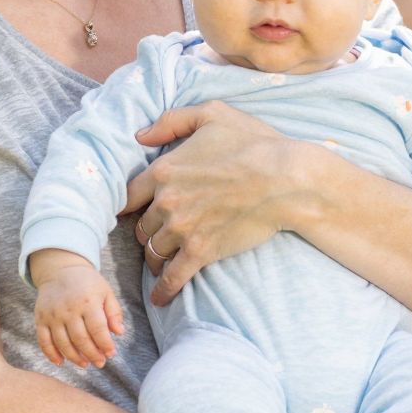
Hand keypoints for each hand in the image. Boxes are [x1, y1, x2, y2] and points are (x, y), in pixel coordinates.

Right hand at [30, 255, 123, 367]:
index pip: (98, 329)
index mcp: (88, 302)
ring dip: (75, 358)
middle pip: (80, 339)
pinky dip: (51, 354)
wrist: (60, 270)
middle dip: (92, 355)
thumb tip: (119, 333)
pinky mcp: (41, 319)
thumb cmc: (88, 283)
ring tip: (85, 364)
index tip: (111, 354)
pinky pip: (44, 341)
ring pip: (63, 343)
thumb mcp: (106, 292)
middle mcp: (69, 309)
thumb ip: (114, 312)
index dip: (105, 345)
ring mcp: (53, 315)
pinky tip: (61, 362)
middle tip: (100, 363)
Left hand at [126, 102, 303, 304]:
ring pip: (154, 252)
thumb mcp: (212, 114)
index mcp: (163, 170)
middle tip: (154, 235)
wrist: (286, 180)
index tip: (126, 214)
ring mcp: (182, 229)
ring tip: (159, 263)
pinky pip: (174, 276)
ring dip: (155, 258)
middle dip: (147, 231)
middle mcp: (166, 202)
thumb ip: (172, 121)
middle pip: (141, 226)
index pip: (128, 195)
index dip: (127, 205)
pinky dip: (165, 290)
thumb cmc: (253, 143)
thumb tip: (140, 135)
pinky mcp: (202, 252)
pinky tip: (161, 298)